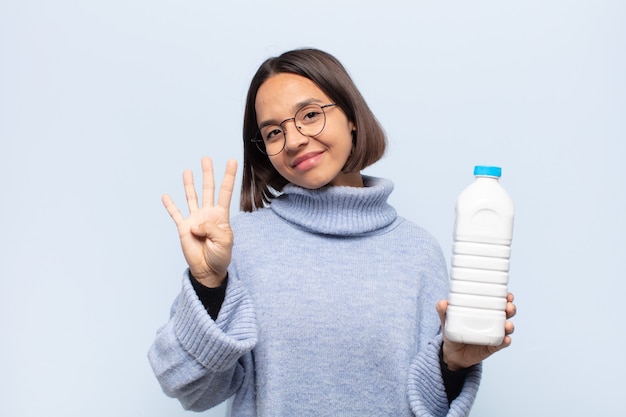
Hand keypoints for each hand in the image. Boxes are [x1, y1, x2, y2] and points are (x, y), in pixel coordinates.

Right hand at [162, 157, 237, 286]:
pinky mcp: (183, 228)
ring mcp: (195, 219)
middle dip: (207, 174)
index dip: (229, 176)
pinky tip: (166, 196)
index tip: (232, 161)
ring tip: (188, 171)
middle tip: (206, 159)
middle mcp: (208, 214)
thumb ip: (211, 229)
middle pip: (208, 189)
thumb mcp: (224, 241)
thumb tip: (195, 223)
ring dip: (189, 184)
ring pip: (191, 197)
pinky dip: (170, 205)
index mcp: (221, 215)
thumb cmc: (221, 256)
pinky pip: (176, 214)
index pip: (226, 192)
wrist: (209, 270)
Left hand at [436, 293, 516, 370]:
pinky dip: (505, 341)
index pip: (497, 300)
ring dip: (510, 325)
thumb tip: (443, 303)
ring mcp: (494, 334)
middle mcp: (492, 320)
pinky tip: (506, 339)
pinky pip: (502, 343)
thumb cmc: (453, 332)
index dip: (505, 296)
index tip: (507, 295)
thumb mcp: (447, 320)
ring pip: (507, 327)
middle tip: (508, 307)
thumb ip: (443, 312)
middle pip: (507, 312)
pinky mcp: (493, 346)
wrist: (453, 354)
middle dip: (510, 308)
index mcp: (483, 310)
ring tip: (508, 325)